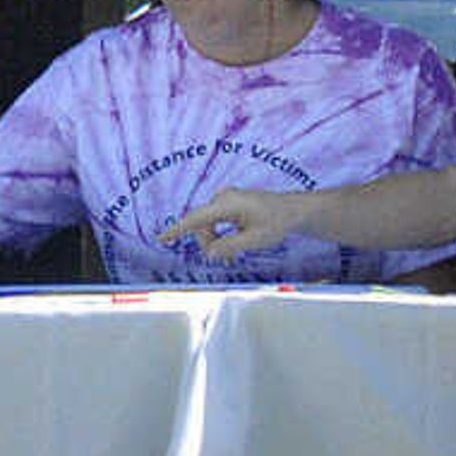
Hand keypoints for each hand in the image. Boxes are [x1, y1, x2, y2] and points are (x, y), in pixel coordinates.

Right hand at [158, 191, 296, 262]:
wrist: (294, 210)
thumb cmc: (277, 222)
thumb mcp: (253, 240)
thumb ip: (228, 247)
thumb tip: (208, 253)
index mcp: (228, 204)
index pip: (196, 219)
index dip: (177, 230)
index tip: (161, 239)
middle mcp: (223, 197)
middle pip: (201, 224)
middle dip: (209, 243)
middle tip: (228, 258)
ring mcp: (226, 198)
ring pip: (207, 224)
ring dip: (216, 241)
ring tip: (233, 255)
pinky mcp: (230, 203)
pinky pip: (215, 221)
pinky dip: (220, 234)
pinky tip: (232, 245)